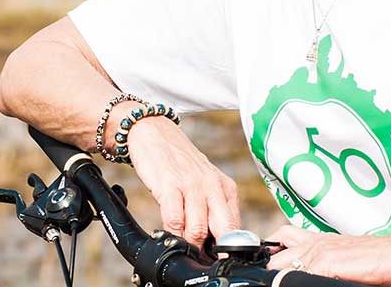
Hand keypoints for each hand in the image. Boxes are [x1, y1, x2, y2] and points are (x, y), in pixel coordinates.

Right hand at [125, 114, 239, 248]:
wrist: (154, 132)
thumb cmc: (179, 162)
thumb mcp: (205, 182)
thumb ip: (213, 208)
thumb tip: (216, 242)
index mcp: (225, 187)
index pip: (236, 227)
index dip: (229, 247)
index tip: (220, 258)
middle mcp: (212, 186)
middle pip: (223, 230)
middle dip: (215, 250)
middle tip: (203, 258)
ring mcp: (191, 185)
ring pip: (198, 229)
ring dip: (190, 244)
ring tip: (183, 245)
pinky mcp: (169, 185)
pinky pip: (175, 219)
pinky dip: (172, 232)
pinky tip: (169, 232)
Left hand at [265, 225, 390, 285]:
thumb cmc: (377, 256)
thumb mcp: (342, 254)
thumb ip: (323, 260)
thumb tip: (310, 273)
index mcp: (316, 240)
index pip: (281, 238)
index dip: (271, 254)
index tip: (268, 266)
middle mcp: (314, 243)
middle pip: (276, 255)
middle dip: (272, 269)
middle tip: (272, 281)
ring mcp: (319, 252)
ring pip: (283, 265)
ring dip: (281, 276)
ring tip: (282, 283)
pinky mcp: (327, 263)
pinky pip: (303, 274)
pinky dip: (298, 281)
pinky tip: (299, 285)